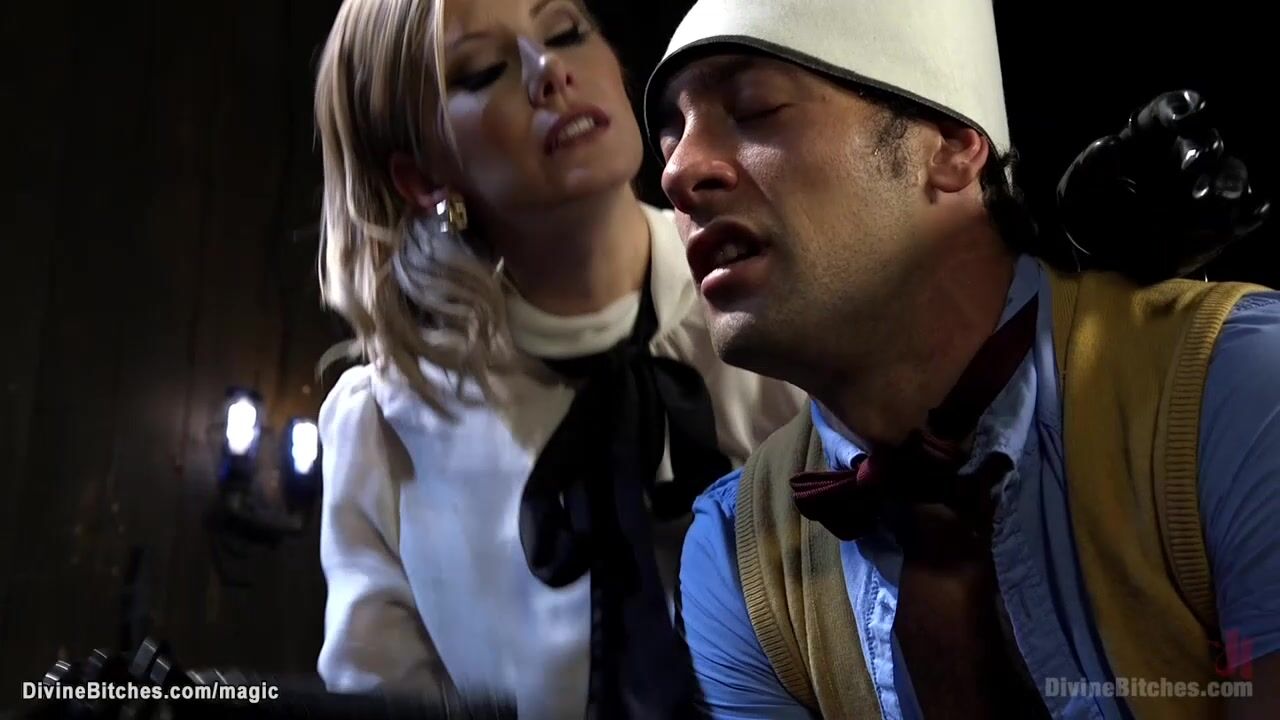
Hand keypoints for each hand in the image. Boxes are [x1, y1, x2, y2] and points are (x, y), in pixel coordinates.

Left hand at [1056, 89, 1269, 282]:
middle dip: (1198, 153)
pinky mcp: (1223, 221)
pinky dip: (1246, 213)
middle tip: (1185, 168)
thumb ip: (1090, 168)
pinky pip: (1249, 211)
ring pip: (1232, 174)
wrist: (1102, 262)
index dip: (1180, 108)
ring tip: (1206, 198)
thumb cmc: (1088, 214)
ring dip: (1225, 183)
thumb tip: (1109, 144)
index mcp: (1147, 139)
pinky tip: (1234, 221)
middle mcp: (1183, 157)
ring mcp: (1206, 188)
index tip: (1180, 117)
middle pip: (1206, 143)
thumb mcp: (1074, 192)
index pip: (1170, 111)